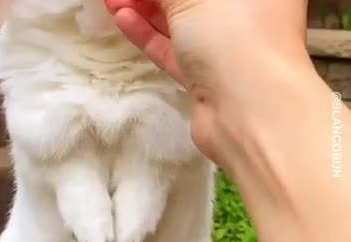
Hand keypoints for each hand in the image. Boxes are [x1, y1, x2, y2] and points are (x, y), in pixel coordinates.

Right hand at [105, 0, 313, 165]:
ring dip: (145, 10)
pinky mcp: (207, 76)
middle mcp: (245, 14)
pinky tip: (123, 19)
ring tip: (111, 1)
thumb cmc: (233, 33)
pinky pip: (174, 49)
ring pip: (179, 22)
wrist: (249, 110)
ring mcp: (225, 47)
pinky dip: (148, 34)